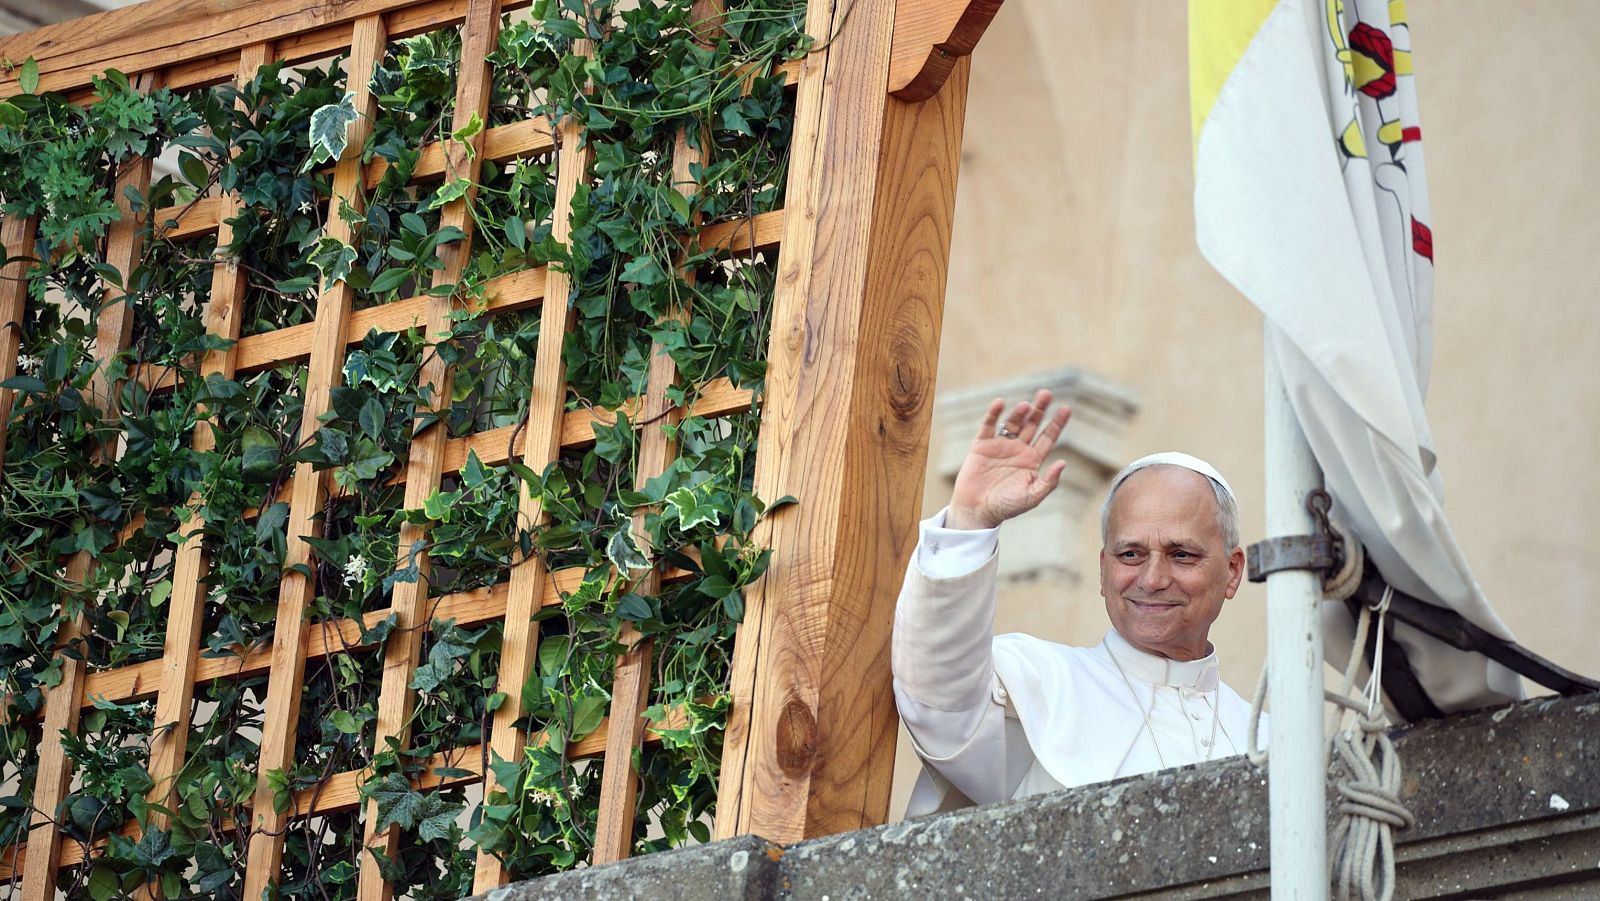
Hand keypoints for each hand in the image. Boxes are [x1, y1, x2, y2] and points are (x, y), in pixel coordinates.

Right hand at [945, 389, 1071, 529]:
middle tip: (1046, 394)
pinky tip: (1000, 404)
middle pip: (1032, 424)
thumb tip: (1063, 463)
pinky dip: (993, 414)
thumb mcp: (1032, 497)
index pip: (1048, 437)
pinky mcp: (982, 445)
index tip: (1066, 408)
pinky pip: (988, 426)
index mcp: (1032, 460)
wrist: (977, 511)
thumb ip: (1048, 481)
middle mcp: (1018, 450)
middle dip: (1039, 409)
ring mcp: (1000, 446)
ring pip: (1012, 423)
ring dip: (1019, 413)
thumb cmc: (1006, 507)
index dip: (1057, 423)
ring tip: (1026, 406)